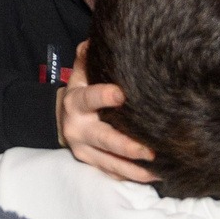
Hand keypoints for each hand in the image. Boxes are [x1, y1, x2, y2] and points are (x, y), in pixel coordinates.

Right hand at [56, 43, 155, 182]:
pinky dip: (131, 177)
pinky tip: (153, 177)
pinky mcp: (92, 164)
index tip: (121, 95)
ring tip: (159, 172)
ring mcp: (84, 150)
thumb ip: (87, 59)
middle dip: (127, 146)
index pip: (88, 98)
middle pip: (103, 139)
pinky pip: (112, 173)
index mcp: (75, 103)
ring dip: (134, 169)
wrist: (61, 120)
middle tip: (150, 151)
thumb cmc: (80, 93)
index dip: (103, 96)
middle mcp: (78, 129)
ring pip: (110, 163)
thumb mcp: (80, 74)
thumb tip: (94, 41)